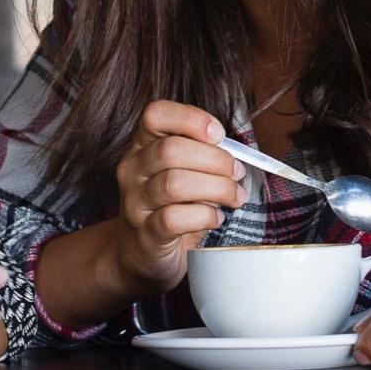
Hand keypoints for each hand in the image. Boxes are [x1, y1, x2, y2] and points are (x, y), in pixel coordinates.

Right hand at [110, 100, 245, 293]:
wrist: (140, 254)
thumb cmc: (170, 207)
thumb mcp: (182, 174)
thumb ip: (202, 157)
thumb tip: (237, 155)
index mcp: (143, 146)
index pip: (155, 115)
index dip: (190, 118)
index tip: (219, 134)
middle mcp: (133, 170)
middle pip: (170, 149)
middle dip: (215, 160)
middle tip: (237, 173)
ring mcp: (135, 202)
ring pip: (174, 183)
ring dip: (216, 188)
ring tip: (234, 197)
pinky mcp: (146, 233)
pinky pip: (175, 218)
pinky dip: (204, 216)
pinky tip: (216, 218)